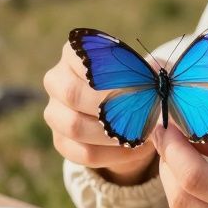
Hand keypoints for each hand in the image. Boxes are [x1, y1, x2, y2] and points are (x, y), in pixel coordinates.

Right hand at [43, 40, 157, 185]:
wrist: (130, 118)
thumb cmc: (138, 86)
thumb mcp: (149, 72)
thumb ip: (152, 68)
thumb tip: (152, 71)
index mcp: (75, 53)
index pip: (83, 59)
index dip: (112, 74)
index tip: (139, 84)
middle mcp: (56, 80)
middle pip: (73, 93)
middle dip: (111, 106)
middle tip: (141, 112)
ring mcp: (54, 112)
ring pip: (74, 126)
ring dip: (112, 133)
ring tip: (140, 134)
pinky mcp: (61, 141)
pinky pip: (83, 153)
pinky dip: (113, 154)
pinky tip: (134, 149)